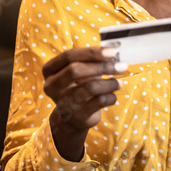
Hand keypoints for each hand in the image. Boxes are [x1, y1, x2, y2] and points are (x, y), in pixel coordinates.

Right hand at [43, 46, 124, 160]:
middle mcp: (52, 86)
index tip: (112, 52)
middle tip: (121, 66)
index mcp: (49, 71)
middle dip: (102, 66)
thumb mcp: (79, 72)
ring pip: (90, 87)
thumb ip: (89, 61)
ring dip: (110, 83)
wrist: (72, 119)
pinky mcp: (77, 116)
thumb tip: (110, 53)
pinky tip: (112, 96)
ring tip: (118, 83)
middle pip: (75, 70)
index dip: (91, 52)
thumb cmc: (77, 88)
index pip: (68, 56)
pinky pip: (100, 101)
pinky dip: (111, 96)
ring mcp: (64, 102)